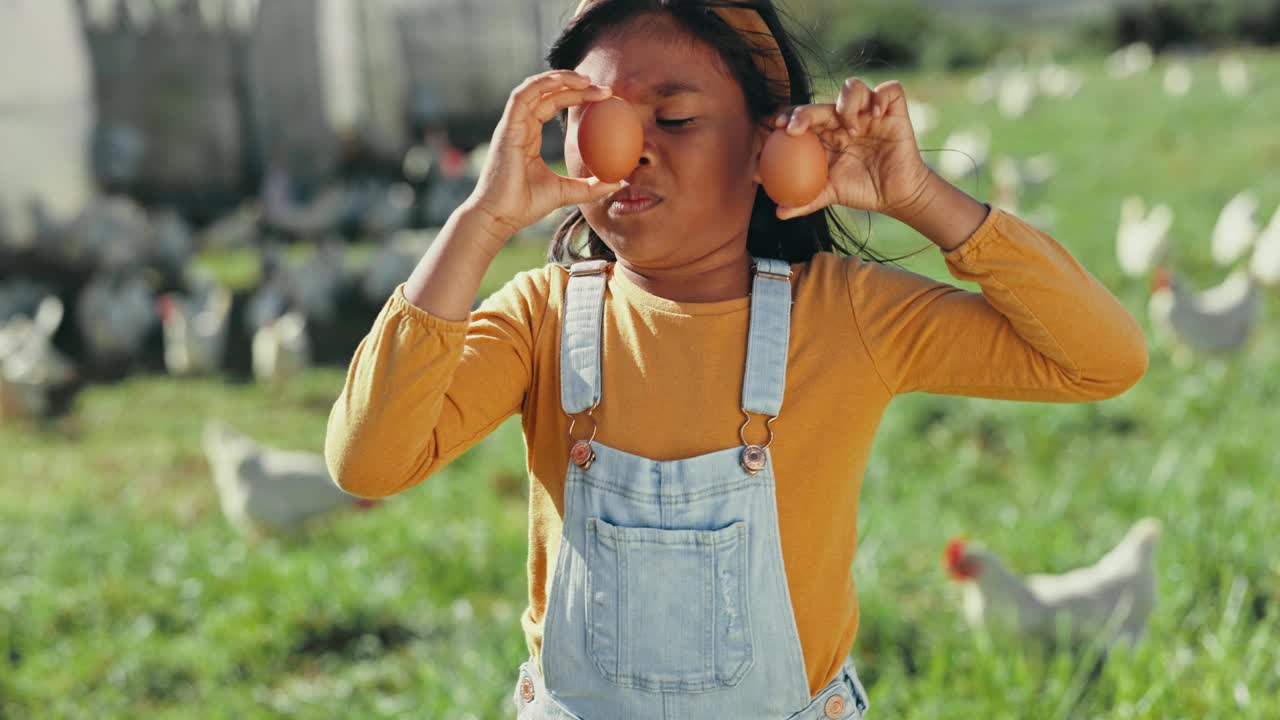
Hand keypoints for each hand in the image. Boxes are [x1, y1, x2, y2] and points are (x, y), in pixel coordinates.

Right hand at [466, 71, 624, 250]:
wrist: (500, 216)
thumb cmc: (526, 206)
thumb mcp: (568, 192)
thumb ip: (591, 186)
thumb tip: (619, 181)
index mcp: (529, 136)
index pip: (553, 105)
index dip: (577, 97)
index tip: (605, 97)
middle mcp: (520, 126)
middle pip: (547, 93)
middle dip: (575, 85)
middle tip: (604, 88)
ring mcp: (511, 125)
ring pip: (534, 88)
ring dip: (560, 79)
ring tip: (587, 80)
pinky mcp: (506, 128)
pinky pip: (521, 96)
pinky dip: (540, 85)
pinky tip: (563, 83)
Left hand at [771, 79, 933, 220]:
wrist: (896, 195)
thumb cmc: (861, 191)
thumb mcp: (831, 195)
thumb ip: (806, 200)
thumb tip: (779, 213)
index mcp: (826, 134)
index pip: (804, 117)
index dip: (788, 116)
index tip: (774, 128)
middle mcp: (844, 118)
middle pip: (822, 104)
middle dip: (804, 112)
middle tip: (793, 129)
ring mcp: (868, 111)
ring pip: (853, 87)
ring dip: (847, 104)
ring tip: (851, 129)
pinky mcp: (893, 110)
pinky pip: (889, 90)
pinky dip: (881, 97)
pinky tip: (875, 114)